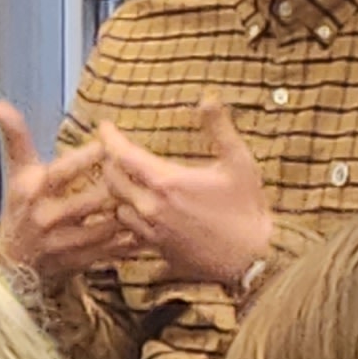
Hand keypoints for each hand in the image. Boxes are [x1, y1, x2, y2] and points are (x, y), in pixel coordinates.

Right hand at [0, 99, 142, 278]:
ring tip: (154, 198)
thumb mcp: (17, 172)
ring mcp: (62, 243)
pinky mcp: (78, 262)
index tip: (109, 142)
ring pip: (105, 228)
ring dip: (129, 214)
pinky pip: (111, 251)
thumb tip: (0, 105)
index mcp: (32, 190)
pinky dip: (132, 241)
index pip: (61, 172)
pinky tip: (153, 229)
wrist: (11, 262)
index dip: (85, 158)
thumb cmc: (21, 206)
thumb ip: (16, 137)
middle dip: (117, 187)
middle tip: (142, 172)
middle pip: (89, 201)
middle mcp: (45, 217)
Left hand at [93, 99, 275, 289]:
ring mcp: (151, 231)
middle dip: (108, 161)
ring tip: (120, 178)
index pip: (122, 155)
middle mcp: (151, 207)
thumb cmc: (246, 209)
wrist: (252, 259)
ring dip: (115, 191)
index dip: (109, 137)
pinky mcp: (156, 249)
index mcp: (166, 182)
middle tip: (112, 150)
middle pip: (111, 179)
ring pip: (116, 207)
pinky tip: (133, 210)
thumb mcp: (239, 163)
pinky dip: (126, 215)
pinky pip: (128, 231)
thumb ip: (219, 129)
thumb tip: (208, 99)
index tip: (105, 126)